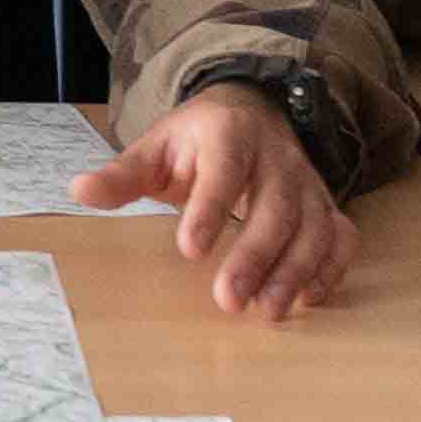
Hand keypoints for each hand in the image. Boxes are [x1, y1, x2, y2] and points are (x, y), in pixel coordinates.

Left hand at [84, 85, 352, 323]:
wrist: (251, 111)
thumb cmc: (197, 140)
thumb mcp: (156, 147)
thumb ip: (123, 175)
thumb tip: (80, 191)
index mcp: (230, 134)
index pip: (225, 169)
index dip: (211, 209)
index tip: (189, 250)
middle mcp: (277, 156)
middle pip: (276, 206)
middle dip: (255, 256)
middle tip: (229, 301)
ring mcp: (307, 182)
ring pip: (314, 226)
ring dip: (295, 271)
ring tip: (267, 311)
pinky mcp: (326, 205)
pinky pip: (340, 237)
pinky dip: (331, 269)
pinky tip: (306, 300)